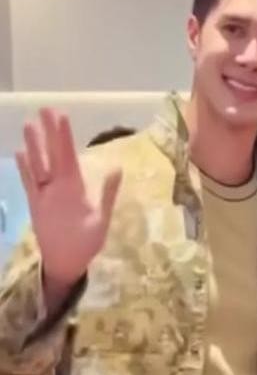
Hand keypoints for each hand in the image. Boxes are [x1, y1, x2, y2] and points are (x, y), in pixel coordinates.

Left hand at [16, 109, 121, 293]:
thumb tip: (117, 168)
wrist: (61, 264)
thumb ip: (107, 194)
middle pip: (50, 156)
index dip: (63, 135)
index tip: (62, 115)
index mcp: (72, 191)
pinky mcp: (34, 204)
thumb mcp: (102, 221)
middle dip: (48, 133)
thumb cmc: (85, 244)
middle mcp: (53, 189)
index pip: (67, 156)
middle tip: (44, 109)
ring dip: (33, 145)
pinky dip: (24, 167)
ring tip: (28, 124)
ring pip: (35, 166)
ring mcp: (41, 196)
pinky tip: (20, 153)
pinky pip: (27, 182)